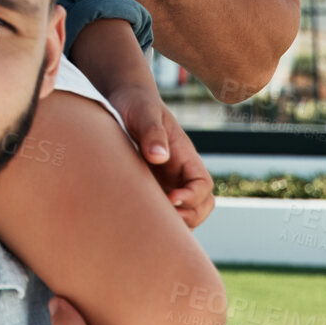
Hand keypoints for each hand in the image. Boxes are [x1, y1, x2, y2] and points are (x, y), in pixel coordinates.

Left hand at [104, 82, 214, 227]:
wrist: (122, 99)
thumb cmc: (135, 103)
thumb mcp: (143, 112)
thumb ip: (152, 131)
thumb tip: (159, 156)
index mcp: (184, 155)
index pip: (203, 184)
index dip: (193, 197)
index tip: (171, 199)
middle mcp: (179, 172)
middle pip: (201, 205)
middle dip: (190, 217)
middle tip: (164, 222)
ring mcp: (165, 182)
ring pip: (182, 213)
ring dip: (174, 224)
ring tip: (148, 225)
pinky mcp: (149, 187)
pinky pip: (160, 212)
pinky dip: (156, 222)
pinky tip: (135, 220)